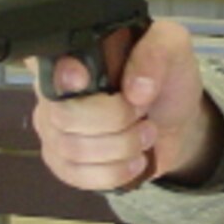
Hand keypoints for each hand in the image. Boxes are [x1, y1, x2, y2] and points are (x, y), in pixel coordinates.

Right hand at [30, 20, 221, 190]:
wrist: (177, 122)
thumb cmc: (167, 79)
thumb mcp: (173, 48)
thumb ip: (156, 52)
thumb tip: (135, 89)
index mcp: (74, 53)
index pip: (46, 64)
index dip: (64, 77)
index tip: (87, 80)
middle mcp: (53, 90)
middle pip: (64, 115)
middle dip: (115, 120)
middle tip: (142, 114)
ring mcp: (53, 129)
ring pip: (73, 149)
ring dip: (122, 147)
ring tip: (146, 134)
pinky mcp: (63, 163)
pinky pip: (77, 175)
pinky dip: (114, 172)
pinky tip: (134, 160)